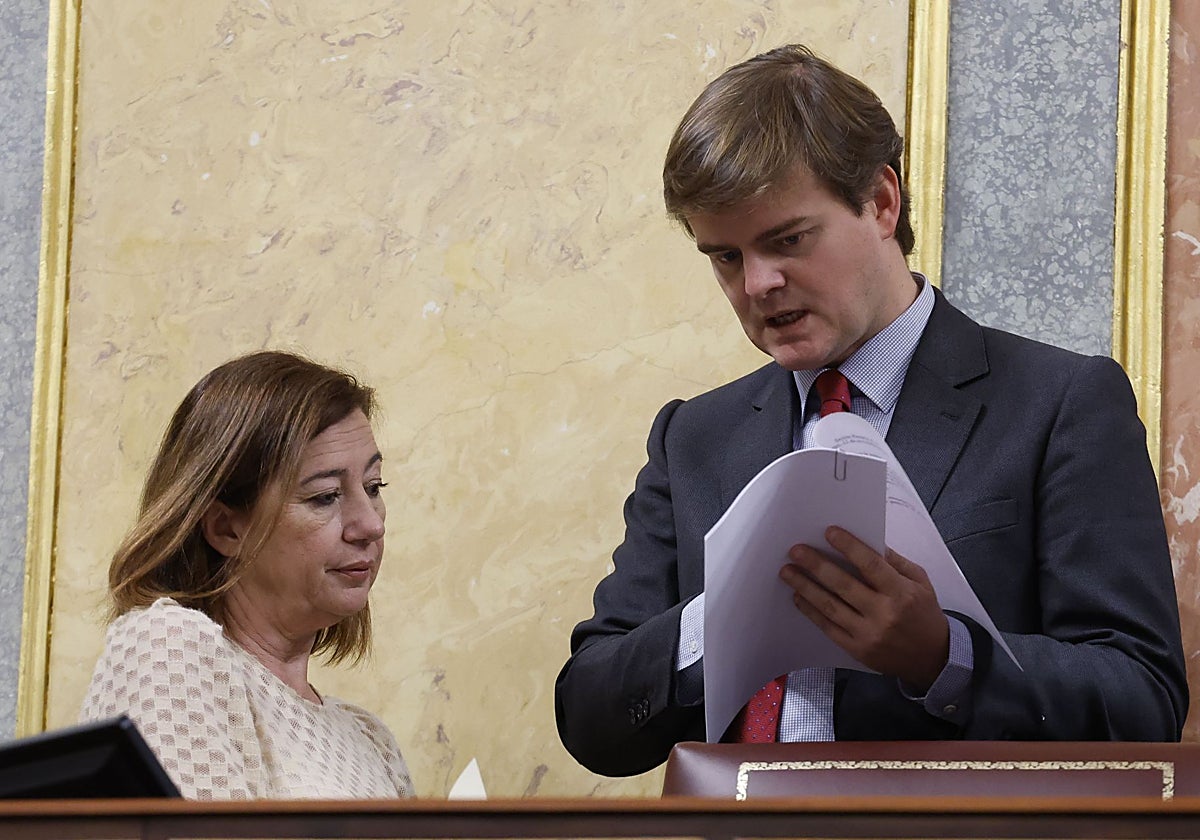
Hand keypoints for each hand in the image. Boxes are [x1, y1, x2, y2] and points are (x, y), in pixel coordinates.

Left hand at [780, 526, 948, 690]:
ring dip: (806, 587)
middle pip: (844, 585)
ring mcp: (868, 634)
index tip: (829, 532)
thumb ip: (895, 562)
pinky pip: (828, 627)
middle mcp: (883, 614)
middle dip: (817, 565)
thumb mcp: (920, 583)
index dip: (849, 547)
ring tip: (788, 571)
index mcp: (901, 593)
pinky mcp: (857, 649)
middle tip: (796, 551)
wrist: (933, 658)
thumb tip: (869, 542)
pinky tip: (799, 596)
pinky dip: (811, 611)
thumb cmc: (924, 614)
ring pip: (830, 606)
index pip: (871, 565)